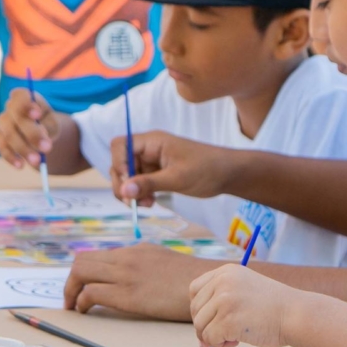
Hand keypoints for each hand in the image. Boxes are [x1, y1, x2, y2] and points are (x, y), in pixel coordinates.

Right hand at [0, 87, 59, 168]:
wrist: (41, 136)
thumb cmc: (47, 126)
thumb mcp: (52, 124)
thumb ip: (46, 127)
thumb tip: (40, 135)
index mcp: (25, 98)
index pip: (21, 95)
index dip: (27, 104)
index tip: (38, 115)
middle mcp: (11, 108)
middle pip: (16, 117)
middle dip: (32, 133)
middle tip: (47, 148)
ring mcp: (3, 123)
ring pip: (9, 134)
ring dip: (23, 148)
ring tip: (37, 161)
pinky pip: (2, 147)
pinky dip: (11, 157)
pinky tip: (21, 166)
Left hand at [64, 243, 215, 320]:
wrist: (211, 286)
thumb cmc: (194, 282)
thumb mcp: (167, 263)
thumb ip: (146, 265)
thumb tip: (133, 278)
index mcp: (137, 249)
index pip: (98, 254)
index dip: (83, 270)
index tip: (80, 286)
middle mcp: (127, 257)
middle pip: (82, 259)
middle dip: (70, 279)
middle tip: (70, 297)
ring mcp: (126, 273)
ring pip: (80, 272)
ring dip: (70, 291)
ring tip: (73, 306)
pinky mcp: (127, 294)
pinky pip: (91, 293)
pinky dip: (81, 302)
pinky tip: (84, 312)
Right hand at [116, 131, 242, 205]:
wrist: (228, 174)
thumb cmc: (206, 170)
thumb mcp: (177, 178)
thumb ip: (149, 183)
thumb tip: (124, 190)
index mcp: (152, 142)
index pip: (120, 145)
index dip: (118, 164)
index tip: (128, 184)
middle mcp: (148, 150)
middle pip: (120, 163)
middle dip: (124, 183)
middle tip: (133, 203)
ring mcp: (152, 162)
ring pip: (129, 176)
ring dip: (131, 192)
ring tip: (147, 204)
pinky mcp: (157, 174)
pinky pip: (139, 183)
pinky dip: (140, 193)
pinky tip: (151, 202)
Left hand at [188, 263, 296, 346]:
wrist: (296, 314)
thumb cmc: (276, 308)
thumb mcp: (246, 290)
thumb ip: (223, 302)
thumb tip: (200, 337)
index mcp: (226, 272)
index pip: (195, 290)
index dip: (200, 308)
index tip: (211, 319)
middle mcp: (222, 283)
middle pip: (195, 309)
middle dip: (204, 326)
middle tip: (222, 335)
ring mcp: (224, 301)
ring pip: (200, 326)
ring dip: (213, 337)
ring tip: (232, 338)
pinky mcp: (227, 320)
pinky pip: (210, 339)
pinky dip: (219, 345)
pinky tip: (235, 342)